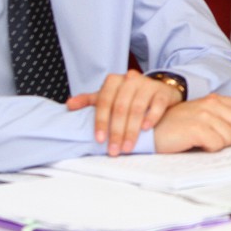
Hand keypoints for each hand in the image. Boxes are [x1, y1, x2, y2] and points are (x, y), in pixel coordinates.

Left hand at [66, 69, 181, 155]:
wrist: (158, 91)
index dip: (101, 122)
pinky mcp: (162, 91)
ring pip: (137, 108)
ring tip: (128, 147)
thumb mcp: (109, 97)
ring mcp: (148, 84)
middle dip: (116, 131)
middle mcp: (130, 79)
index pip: (104, 102)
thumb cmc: (129, 97)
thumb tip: (69, 105)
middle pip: (120, 108)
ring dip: (132, 130)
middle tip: (114, 150)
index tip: (100, 140)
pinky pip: (157, 104)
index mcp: (114, 81)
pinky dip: (151, 117)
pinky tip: (146, 129)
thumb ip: (90, 101)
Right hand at [153, 94, 230, 152]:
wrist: (150, 130)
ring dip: (220, 144)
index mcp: (213, 100)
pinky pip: (217, 145)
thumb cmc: (175, 126)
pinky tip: (199, 146)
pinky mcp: (196, 128)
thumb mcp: (199, 115)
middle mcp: (210, 104)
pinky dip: (210, 149)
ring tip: (205, 143)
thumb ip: (219, 116)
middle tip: (219, 141)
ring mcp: (203, 115)